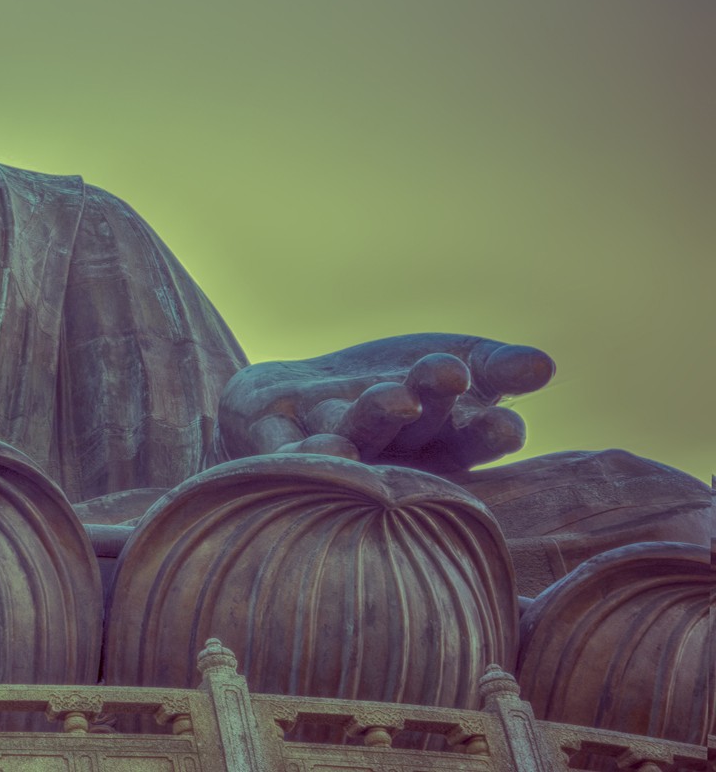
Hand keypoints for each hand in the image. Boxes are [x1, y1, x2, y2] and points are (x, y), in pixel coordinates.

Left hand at [218, 334, 554, 473]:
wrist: (291, 396)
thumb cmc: (392, 383)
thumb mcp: (457, 363)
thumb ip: (498, 368)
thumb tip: (545, 365)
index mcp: (436, 443)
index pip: (471, 440)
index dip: (488, 434)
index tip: (507, 424)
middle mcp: (385, 452)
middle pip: (413, 428)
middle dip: (432, 403)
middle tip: (446, 375)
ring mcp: (327, 443)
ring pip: (355, 433)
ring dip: (376, 417)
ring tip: (397, 398)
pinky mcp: (271, 438)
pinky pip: (285, 450)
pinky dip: (302, 451)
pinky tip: (323, 445)